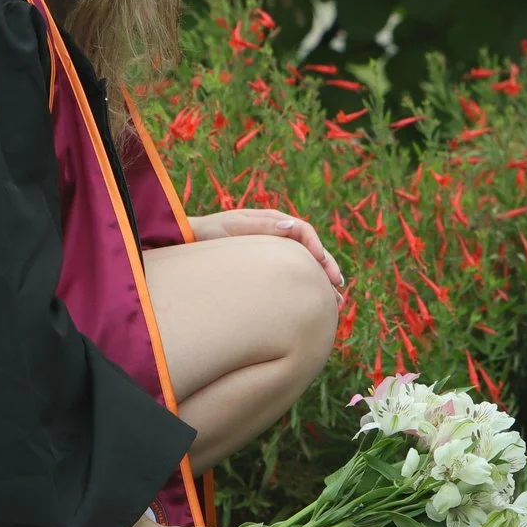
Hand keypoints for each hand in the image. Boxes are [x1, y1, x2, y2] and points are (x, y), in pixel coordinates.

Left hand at [188, 208, 344, 294]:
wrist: (188, 244)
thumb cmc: (207, 234)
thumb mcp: (232, 228)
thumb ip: (260, 227)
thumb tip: (292, 226)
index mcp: (271, 221)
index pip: (303, 231)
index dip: (316, 246)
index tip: (320, 263)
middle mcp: (277, 235)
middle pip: (310, 250)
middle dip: (326, 267)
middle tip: (338, 286)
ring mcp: (273, 253)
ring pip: (304, 266)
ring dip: (320, 281)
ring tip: (335, 301)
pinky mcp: (267, 269)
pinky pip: (292, 277)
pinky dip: (306, 288)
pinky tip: (315, 305)